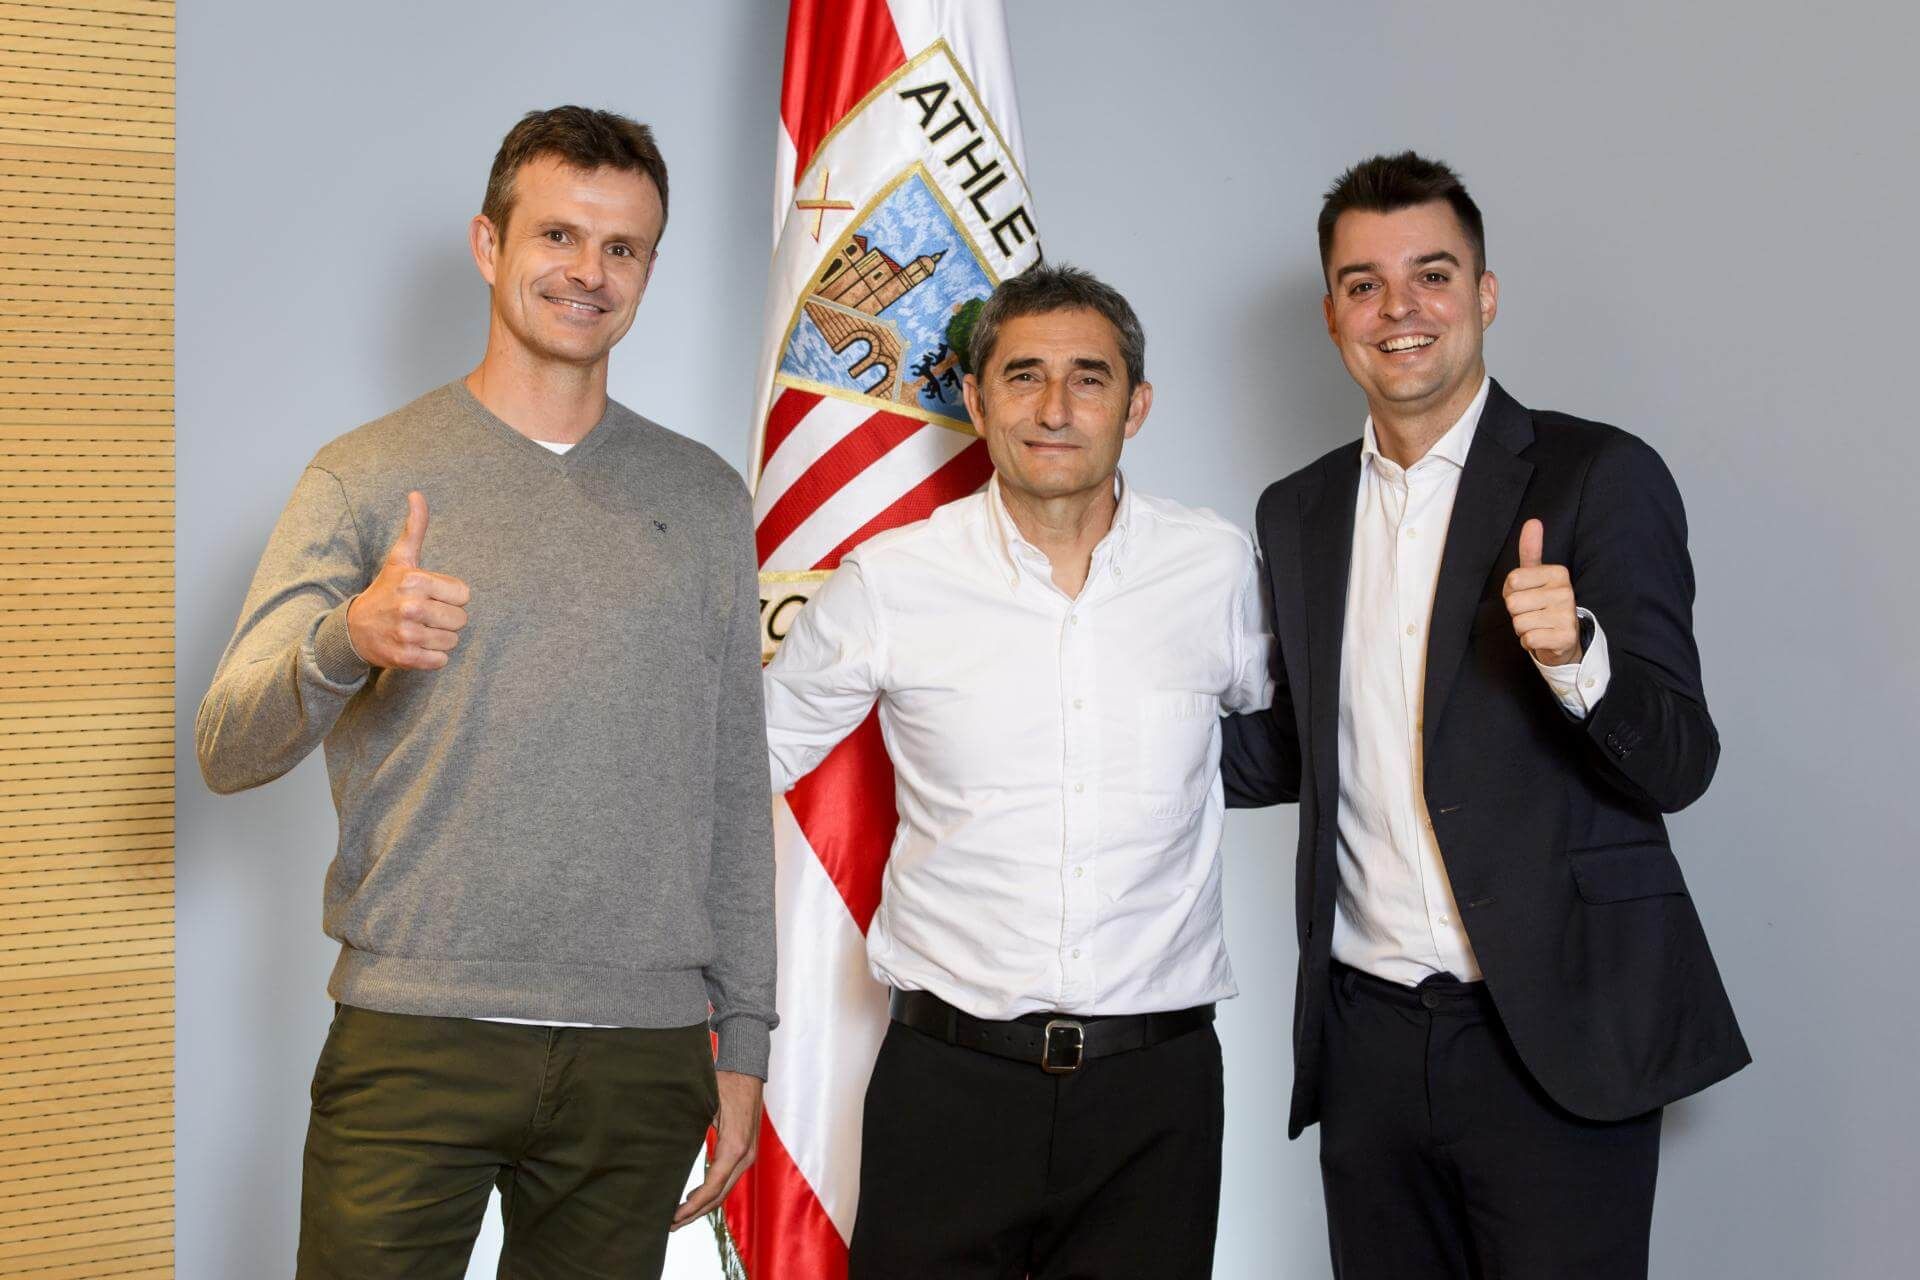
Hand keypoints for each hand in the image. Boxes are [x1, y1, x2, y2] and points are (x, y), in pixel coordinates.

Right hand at [345, 492, 470, 669]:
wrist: (353, 630)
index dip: (451, 597)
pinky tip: (415, 646)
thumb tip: (416, 494)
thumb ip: (415, 529)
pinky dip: (432, 657)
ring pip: (453, 641)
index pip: (464, 594)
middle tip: (425, 615)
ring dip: (440, 638)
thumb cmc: (385, 592)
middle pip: (461, 619)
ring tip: (419, 630)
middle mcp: (411, 607)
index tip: (431, 596)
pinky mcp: (405, 658)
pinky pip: (441, 661)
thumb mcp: (400, 559)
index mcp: (414, 580)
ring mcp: (407, 634)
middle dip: (447, 619)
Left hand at [670, 1069, 762, 1229]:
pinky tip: (694, 1198)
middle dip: (694, 1213)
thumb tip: (662, 1153)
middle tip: (669, 1225)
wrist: (747, 1067)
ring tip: (679, 1217)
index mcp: (735, 1147)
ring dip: (702, 1206)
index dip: (691, 1206)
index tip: (672, 1217)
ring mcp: (748, 1155)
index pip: (712, 1187)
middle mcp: (745, 1156)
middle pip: (719, 1195)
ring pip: (724, 1190)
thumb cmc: (723, 1083)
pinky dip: (711, 1192)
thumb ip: (688, 1132)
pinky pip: (727, 1179)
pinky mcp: (746, 1151)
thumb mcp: (703, 1106)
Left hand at [1502, 518, 1581, 665]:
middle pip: (1513, 603)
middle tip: (1533, 612)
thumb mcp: (1536, 575)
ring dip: (1522, 628)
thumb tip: (1533, 522)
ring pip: (1519, 622)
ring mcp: (1567, 615)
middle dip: (1516, 612)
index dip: (1512, 591)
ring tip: (1538, 625)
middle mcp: (1566, 592)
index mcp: (1558, 573)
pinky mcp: (1565, 637)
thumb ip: (1531, 550)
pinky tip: (1542, 637)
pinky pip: (1528, 639)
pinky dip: (1529, 642)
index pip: (1513, 579)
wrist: (1563, 638)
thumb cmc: (1543, 603)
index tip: (1528, 594)